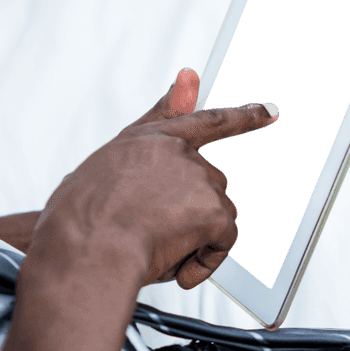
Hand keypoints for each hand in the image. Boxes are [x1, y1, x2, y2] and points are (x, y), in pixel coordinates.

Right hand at [29, 68, 277, 288]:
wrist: (86, 247)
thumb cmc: (79, 217)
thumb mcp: (106, 164)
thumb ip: (151, 130)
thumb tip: (187, 78)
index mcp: (149, 138)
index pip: (205, 120)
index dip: (242, 116)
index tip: (270, 112)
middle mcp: (179, 151)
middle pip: (210, 184)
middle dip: (193, 213)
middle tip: (156, 235)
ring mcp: (198, 178)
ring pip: (218, 214)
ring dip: (196, 237)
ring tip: (155, 251)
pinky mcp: (212, 210)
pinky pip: (223, 242)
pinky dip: (206, 262)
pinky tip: (180, 271)